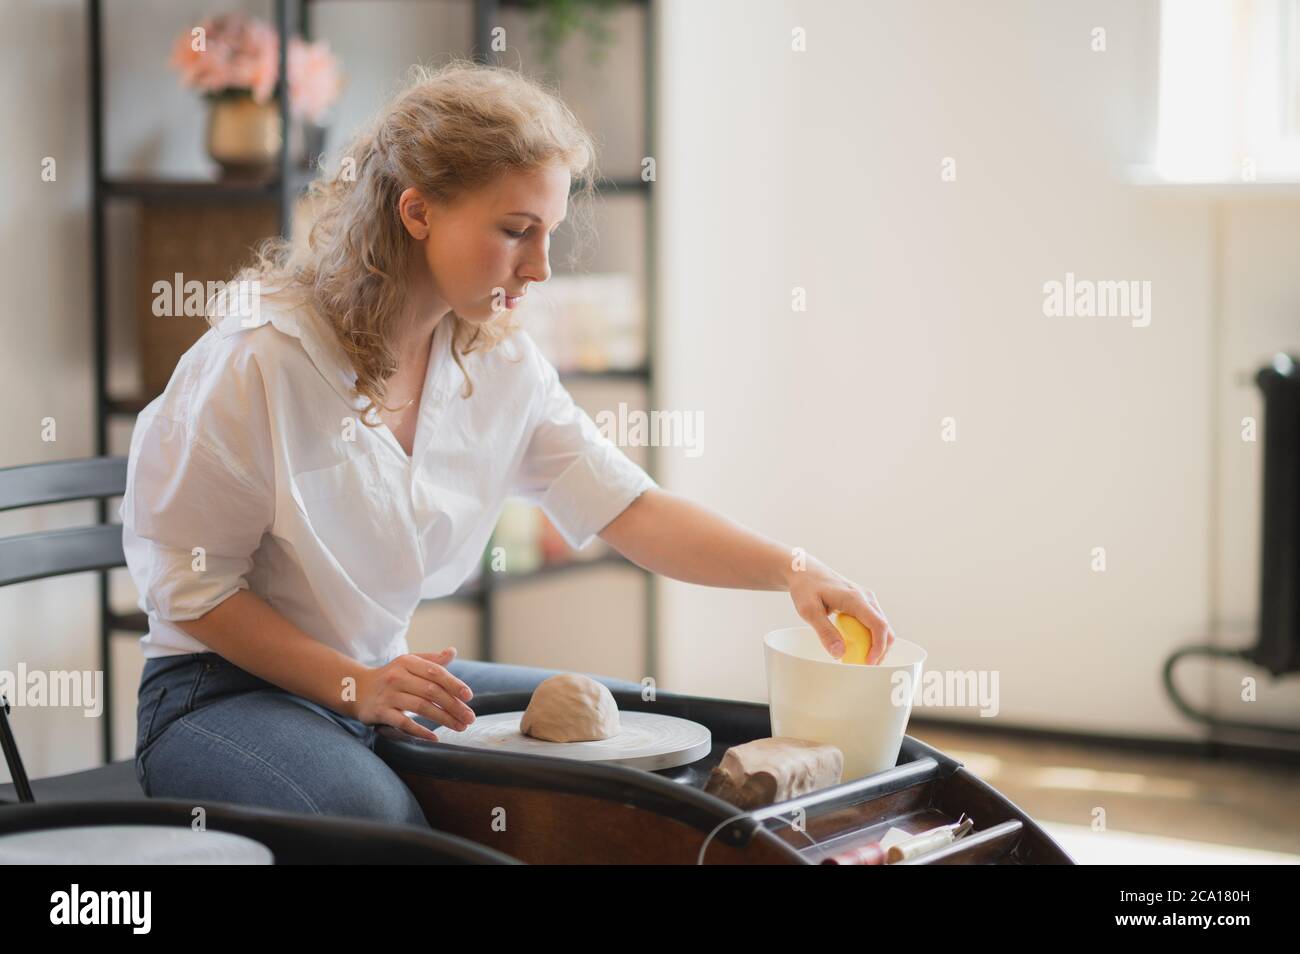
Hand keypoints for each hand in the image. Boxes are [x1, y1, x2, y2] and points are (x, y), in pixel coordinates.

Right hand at [353, 647, 475, 741]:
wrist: (355, 689)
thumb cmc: (391, 676)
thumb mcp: (409, 664)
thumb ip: (432, 660)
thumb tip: (452, 651)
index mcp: (407, 662)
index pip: (435, 672)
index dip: (454, 684)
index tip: (469, 696)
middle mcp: (397, 676)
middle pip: (431, 691)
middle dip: (454, 705)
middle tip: (470, 718)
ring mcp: (388, 695)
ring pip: (421, 707)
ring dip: (443, 718)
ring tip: (460, 727)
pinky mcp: (380, 712)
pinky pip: (403, 723)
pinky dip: (420, 731)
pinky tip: (435, 737)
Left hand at [784, 556, 895, 663]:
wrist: (806, 571)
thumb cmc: (806, 588)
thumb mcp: (809, 611)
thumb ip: (824, 632)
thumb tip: (839, 654)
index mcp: (855, 598)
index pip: (878, 624)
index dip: (878, 646)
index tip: (868, 663)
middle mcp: (866, 597)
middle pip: (885, 628)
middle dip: (880, 650)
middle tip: (865, 667)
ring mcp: (867, 599)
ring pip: (882, 626)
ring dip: (877, 645)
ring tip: (861, 659)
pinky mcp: (864, 603)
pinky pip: (874, 623)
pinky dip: (871, 637)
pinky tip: (857, 646)